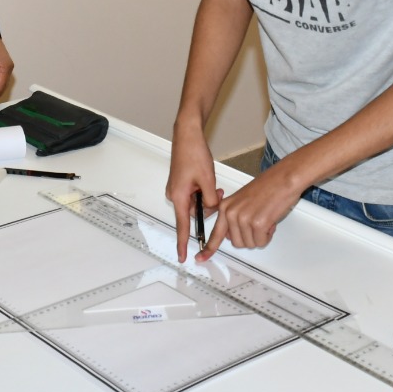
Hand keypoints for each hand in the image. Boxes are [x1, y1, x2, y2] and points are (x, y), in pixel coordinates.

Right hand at [166, 125, 221, 262]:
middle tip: (217, 192)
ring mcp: (177, 188)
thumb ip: (211, 200)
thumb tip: (213, 209)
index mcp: (179, 196)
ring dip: (207, 197)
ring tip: (213, 183)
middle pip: (194, 212)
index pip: (182, 226)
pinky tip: (208, 180)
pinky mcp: (181, 182)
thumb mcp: (208, 180)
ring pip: (196, 202)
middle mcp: (175, 194)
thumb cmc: (194, 154)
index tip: (182, 256)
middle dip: (208, 207)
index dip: (183, 243)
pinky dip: (203, 191)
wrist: (187, 136)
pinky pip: (194, 194)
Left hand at [198, 166, 302, 260]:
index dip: (209, 248)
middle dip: (249, 237)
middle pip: (237, 243)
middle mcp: (231, 213)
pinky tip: (270, 221)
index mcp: (225, 206)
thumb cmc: (268, 186)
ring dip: (260, 236)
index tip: (202, 258)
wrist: (284, 178)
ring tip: (265, 218)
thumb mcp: (242, 200)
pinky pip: (261, 241)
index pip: (215, 233)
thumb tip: (232, 235)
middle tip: (258, 222)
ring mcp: (243, 219)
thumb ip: (233, 217)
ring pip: (250, 243)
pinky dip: (268, 235)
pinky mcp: (258, 224)